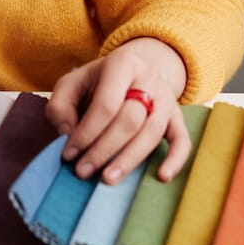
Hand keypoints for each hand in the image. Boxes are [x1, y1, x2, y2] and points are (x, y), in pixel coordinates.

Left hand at [45, 37, 189, 185]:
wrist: (136, 69)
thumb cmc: (97, 82)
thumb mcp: (72, 84)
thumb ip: (61, 106)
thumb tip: (68, 135)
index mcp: (122, 64)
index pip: (106, 105)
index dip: (86, 133)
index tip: (69, 155)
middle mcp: (149, 78)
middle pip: (130, 120)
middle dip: (104, 149)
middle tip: (83, 171)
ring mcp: (167, 98)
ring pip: (152, 132)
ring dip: (129, 159)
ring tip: (108, 180)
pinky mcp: (177, 116)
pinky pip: (182, 139)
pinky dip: (175, 159)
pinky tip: (161, 177)